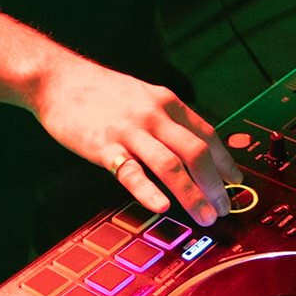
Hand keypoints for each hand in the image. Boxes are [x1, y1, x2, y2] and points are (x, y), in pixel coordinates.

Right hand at [27, 55, 239, 226]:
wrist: (59, 79)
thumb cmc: (101, 91)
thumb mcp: (143, 96)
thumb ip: (166, 119)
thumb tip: (191, 148)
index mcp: (167, 103)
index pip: (207, 134)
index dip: (225, 162)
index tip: (235, 183)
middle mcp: (154, 115)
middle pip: (196, 152)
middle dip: (215, 185)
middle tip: (224, 208)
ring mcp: (130, 130)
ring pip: (171, 165)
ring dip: (192, 194)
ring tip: (204, 216)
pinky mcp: (104, 146)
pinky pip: (131, 172)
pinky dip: (148, 191)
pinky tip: (161, 207)